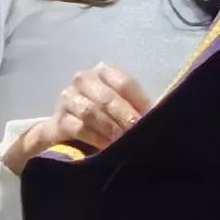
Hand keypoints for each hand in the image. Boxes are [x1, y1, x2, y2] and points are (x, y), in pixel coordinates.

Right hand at [4, 63, 151, 174]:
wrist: (68, 131)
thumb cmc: (106, 116)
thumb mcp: (124, 108)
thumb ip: (139, 108)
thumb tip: (161, 116)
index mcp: (104, 71)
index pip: (124, 83)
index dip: (139, 102)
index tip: (151, 119)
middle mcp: (84, 79)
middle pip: (107, 97)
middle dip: (124, 117)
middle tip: (137, 133)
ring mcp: (68, 98)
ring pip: (90, 111)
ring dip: (109, 129)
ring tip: (123, 142)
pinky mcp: (57, 119)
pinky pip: (77, 127)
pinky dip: (94, 138)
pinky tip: (106, 148)